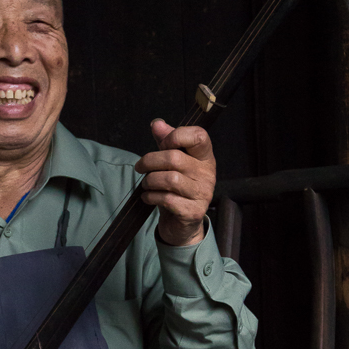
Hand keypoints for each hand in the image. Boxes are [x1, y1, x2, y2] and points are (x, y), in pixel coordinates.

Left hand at [135, 119, 215, 246]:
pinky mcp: (193, 212)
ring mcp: (202, 194)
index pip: (199, 136)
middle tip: (140, 167)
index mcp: (204, 157)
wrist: (183, 224)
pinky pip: (167, 199)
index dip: (176, 135)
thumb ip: (166, 142)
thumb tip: (157, 124)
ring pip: (170, 179)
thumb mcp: (172, 163)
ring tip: (146, 185)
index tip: (162, 143)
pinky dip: (152, 197)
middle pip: (174, 158)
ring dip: (150, 181)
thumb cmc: (177, 189)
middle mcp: (207, 174)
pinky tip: (148, 197)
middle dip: (150, 161)